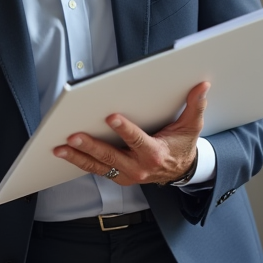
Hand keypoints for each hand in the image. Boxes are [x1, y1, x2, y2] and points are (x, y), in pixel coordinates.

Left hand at [53, 81, 208, 185]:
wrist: (180, 172)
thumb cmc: (182, 147)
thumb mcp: (191, 127)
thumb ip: (195, 106)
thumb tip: (202, 85)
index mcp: (155, 154)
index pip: (138, 141)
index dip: (125, 129)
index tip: (110, 117)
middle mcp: (138, 168)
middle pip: (111, 156)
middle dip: (91, 146)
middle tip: (73, 135)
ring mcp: (126, 175)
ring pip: (98, 166)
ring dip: (78, 157)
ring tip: (60, 147)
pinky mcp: (118, 177)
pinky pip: (96, 170)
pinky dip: (80, 162)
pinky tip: (65, 153)